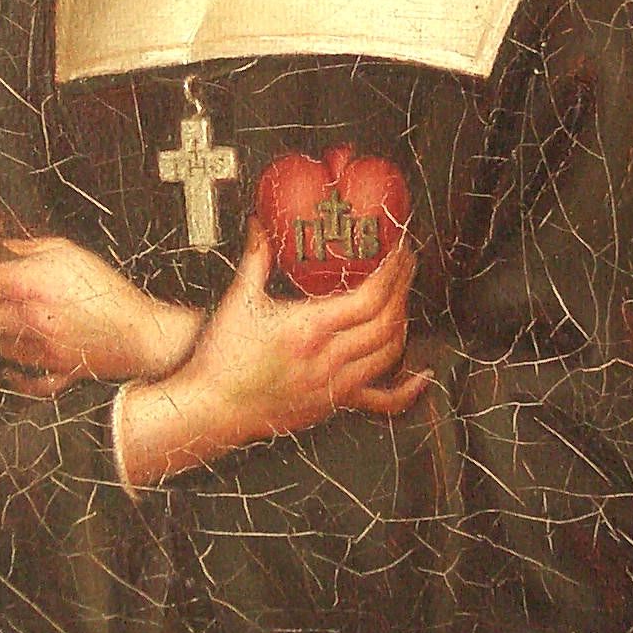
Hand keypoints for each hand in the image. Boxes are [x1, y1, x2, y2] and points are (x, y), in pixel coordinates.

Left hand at [0, 237, 202, 393]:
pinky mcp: (52, 373)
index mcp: (30, 284)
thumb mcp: (67, 252)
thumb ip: (26, 247)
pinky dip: (11, 372)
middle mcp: (29, 320)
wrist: (142, 331)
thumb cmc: (108, 289)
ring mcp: (38, 350)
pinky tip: (9, 361)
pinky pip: (21, 379)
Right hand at [116, 222, 428, 486]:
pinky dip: (407, 389)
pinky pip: (380, 401)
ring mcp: (334, 386)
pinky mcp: (332, 405)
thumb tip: (261, 223)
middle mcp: (329, 360)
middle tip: (408, 264)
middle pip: (387, 322)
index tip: (399, 251)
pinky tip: (422, 377)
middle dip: (403, 288)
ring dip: (403, 322)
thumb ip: (256, 258)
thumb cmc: (222, 359)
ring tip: (403, 298)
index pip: (370, 298)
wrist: (209, 409)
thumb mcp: (239, 300)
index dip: (392, 272)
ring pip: (389, 354)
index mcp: (310, 329)